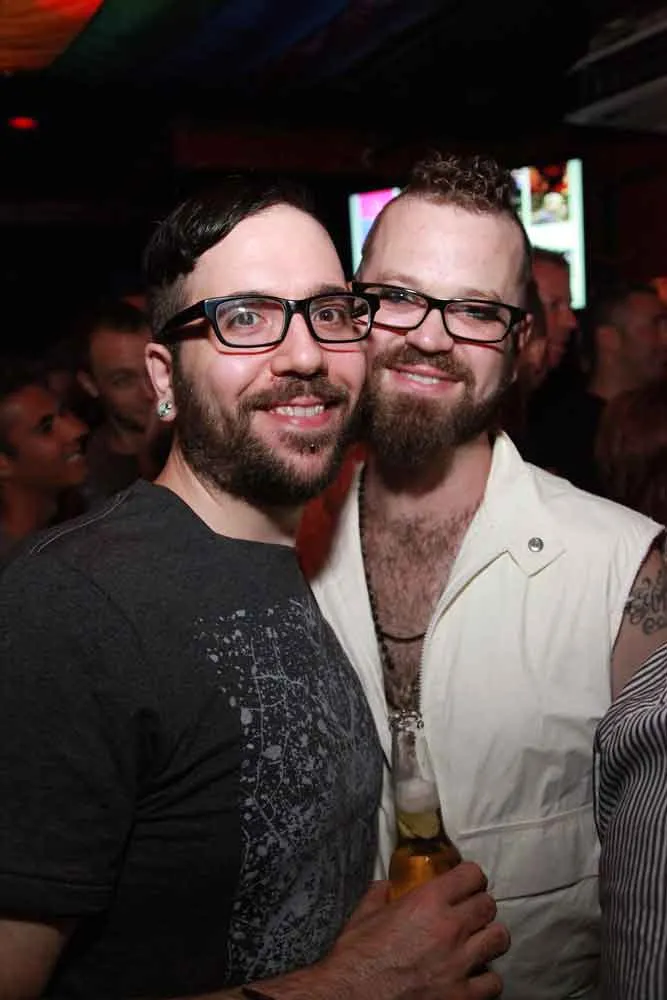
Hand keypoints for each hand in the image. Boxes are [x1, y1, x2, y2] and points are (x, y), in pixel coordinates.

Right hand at [258, 861, 508, 999]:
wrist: (351, 997)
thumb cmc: (356, 957)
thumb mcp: (364, 915)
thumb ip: (380, 895)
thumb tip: (386, 886)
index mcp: (427, 901)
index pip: (471, 875)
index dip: (470, 877)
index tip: (466, 883)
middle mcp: (450, 928)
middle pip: (488, 905)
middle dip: (480, 906)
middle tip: (470, 913)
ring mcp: (459, 963)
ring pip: (499, 939)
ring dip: (488, 938)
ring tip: (478, 942)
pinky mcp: (462, 996)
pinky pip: (494, 982)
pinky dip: (486, 979)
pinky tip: (473, 977)